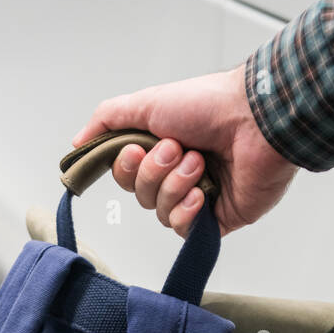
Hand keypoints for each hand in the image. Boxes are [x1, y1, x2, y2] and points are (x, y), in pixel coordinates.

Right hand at [71, 63, 297, 237]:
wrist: (256, 121)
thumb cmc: (209, 105)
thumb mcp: (145, 102)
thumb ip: (107, 120)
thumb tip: (78, 144)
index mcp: (162, 147)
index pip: (126, 174)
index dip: (126, 168)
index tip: (136, 150)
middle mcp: (179, 172)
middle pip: (142, 195)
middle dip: (155, 173)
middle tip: (177, 149)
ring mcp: (199, 196)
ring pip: (161, 212)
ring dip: (175, 186)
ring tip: (199, 164)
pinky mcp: (218, 217)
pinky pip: (185, 230)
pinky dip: (187, 211)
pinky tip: (202, 194)